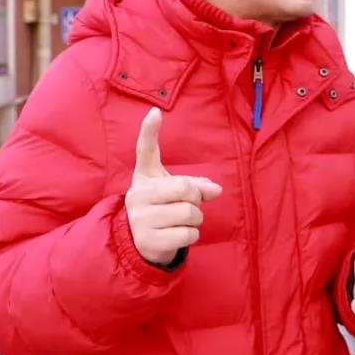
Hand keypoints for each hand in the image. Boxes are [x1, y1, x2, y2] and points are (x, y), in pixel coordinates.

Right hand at [125, 108, 222, 264]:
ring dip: (196, 219)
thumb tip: (216, 190)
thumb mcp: (176, 193)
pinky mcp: (147, 241)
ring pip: (189, 213)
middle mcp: (138, 195)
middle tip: (189, 204)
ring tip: (183, 221)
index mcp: (145, 177)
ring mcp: (140, 219)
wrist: (142, 242)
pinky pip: (187, 234)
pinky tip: (179, 235)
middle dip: (196, 198)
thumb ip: (196, 186)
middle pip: (184, 188)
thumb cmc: (163, 209)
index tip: (155, 112)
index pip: (146, 150)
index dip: (149, 131)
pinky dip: (191, 235)